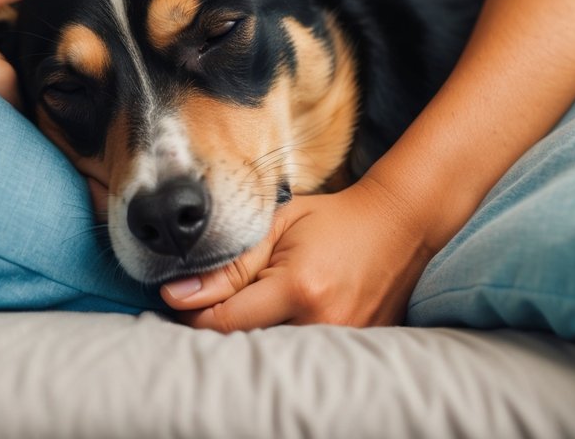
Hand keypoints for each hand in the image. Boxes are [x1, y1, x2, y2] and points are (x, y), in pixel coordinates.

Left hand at [159, 176, 436, 330]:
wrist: (398, 225)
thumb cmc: (332, 219)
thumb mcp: (276, 226)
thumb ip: (229, 264)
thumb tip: (176, 293)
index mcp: (298, 288)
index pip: (226, 321)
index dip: (194, 314)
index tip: (177, 299)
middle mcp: (322, 322)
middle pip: (246, 346)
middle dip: (219, 327)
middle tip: (207, 303)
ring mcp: (344, 341)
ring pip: (272, 354)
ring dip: (250, 336)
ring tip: (244, 306)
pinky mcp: (356, 349)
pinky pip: (302, 355)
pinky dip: (282, 339)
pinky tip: (276, 317)